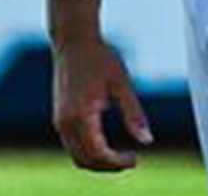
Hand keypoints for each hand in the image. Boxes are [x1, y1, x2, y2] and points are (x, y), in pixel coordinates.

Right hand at [51, 37, 152, 171]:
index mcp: (81, 114)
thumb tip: (148, 141)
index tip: (136, 158)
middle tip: (131, 159)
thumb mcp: (122, 83)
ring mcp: (59, 120)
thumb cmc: (99, 57)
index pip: (98, 154)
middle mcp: (65, 121)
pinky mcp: (59, 117)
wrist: (73, 39)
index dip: (118, 163)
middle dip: (108, 167)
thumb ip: (134, 114)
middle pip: (85, 161)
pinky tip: (107, 144)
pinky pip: (72, 146)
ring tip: (121, 155)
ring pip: (76, 156)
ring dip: (98, 162)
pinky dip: (89, 152)